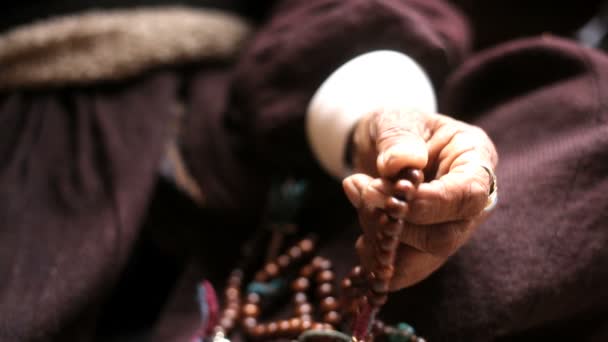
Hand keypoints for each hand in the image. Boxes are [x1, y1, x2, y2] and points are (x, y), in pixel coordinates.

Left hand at [343, 108, 497, 289]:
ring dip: (381, 239)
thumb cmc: (395, 126)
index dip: (426, 203)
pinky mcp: (428, 247)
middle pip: (446, 236)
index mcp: (476, 159)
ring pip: (425, 258)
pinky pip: (408, 270)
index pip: (468, 195)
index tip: (380, 191)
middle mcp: (471, 201)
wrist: (381, 144)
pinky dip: (379, 260)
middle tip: (359, 188)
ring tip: (358, 198)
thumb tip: (399, 163)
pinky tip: (363, 239)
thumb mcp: (394, 119)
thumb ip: (398, 138)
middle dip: (394, 222)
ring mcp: (452, 227)